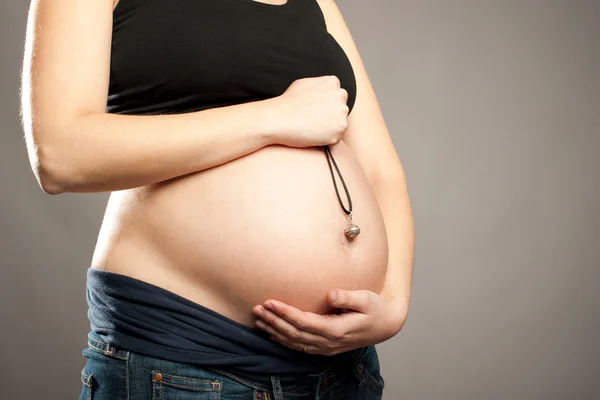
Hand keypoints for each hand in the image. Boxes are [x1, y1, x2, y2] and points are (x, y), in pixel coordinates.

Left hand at [252, 288, 403, 355]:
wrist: (385, 325)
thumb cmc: (375, 308)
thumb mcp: (366, 299)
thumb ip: (348, 297)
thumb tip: (331, 294)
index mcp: (336, 330)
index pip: (303, 322)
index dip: (285, 313)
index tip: (270, 302)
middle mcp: (328, 342)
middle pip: (294, 334)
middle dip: (274, 321)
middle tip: (257, 309)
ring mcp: (325, 347)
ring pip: (293, 342)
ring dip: (274, 331)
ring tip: (258, 319)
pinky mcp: (324, 347)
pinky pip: (299, 346)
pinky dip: (282, 340)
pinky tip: (271, 332)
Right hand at [266, 75, 349, 147]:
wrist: (278, 120)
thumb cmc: (287, 102)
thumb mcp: (304, 83)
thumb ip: (320, 85)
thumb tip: (326, 89)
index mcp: (332, 82)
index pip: (337, 96)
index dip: (325, 105)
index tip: (315, 110)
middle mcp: (340, 95)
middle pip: (340, 109)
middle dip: (330, 116)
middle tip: (312, 120)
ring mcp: (341, 113)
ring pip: (339, 124)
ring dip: (329, 128)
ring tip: (311, 127)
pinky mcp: (339, 131)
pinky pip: (336, 138)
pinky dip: (326, 139)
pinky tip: (313, 135)